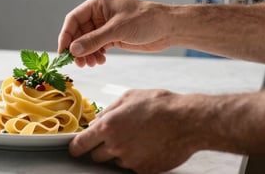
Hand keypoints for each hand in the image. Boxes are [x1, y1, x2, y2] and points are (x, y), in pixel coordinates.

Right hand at [57, 0, 173, 67]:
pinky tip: (99, 61)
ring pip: (87, 41)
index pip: (74, 19)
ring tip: (91, 64)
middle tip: (78, 63)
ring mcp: (106, 25)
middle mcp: (99, 13)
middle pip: (79, 32)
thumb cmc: (145, 20)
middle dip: (78, 48)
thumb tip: (73, 49)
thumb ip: (94, 40)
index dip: (66, 35)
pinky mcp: (113, 36)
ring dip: (86, 53)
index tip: (63, 51)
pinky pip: (97, 46)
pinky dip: (95, 54)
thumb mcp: (117, 30)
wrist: (167, 28)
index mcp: (98, 3)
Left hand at [69, 89, 201, 172]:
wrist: (188, 121)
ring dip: (120, 153)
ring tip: (138, 137)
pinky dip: (136, 159)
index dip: (76, 147)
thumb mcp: (129, 97)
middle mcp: (116, 146)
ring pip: (115, 161)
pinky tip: (148, 145)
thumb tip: (96, 121)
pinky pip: (132, 167)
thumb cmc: (160, 105)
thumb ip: (108, 111)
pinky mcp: (144, 171)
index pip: (81, 144)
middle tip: (116, 136)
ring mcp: (130, 161)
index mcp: (108, 126)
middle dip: (101, 148)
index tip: (76, 148)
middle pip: (96, 156)